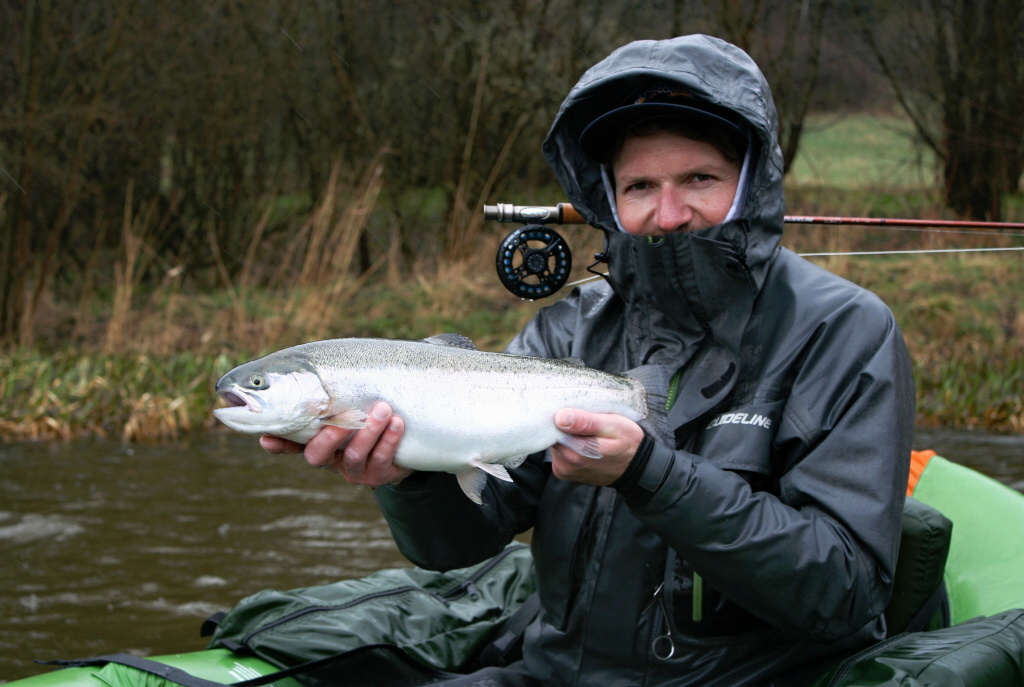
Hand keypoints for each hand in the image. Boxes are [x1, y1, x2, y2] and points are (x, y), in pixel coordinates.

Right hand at [260, 402, 412, 486]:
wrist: (409, 435)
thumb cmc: (373, 409)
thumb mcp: (354, 400)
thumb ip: (333, 390)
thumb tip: (315, 365)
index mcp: (319, 439)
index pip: (291, 442)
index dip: (278, 443)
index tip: (266, 438)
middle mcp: (332, 458)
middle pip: (316, 455)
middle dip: (329, 436)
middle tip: (342, 416)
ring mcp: (354, 469)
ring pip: (354, 455)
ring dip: (368, 431)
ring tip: (383, 409)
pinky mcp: (379, 475)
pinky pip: (381, 460)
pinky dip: (389, 440)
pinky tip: (398, 423)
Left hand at [549, 409, 643, 485]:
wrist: (637, 467)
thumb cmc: (628, 443)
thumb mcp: (613, 426)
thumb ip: (587, 422)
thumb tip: (560, 418)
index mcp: (575, 452)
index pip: (552, 427)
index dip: (561, 415)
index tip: (575, 409)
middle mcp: (566, 464)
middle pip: (552, 435)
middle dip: (564, 425)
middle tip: (584, 418)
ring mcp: (564, 470)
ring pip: (555, 443)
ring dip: (566, 435)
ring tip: (586, 431)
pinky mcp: (565, 472)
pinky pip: (559, 452)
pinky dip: (568, 444)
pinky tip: (583, 441)